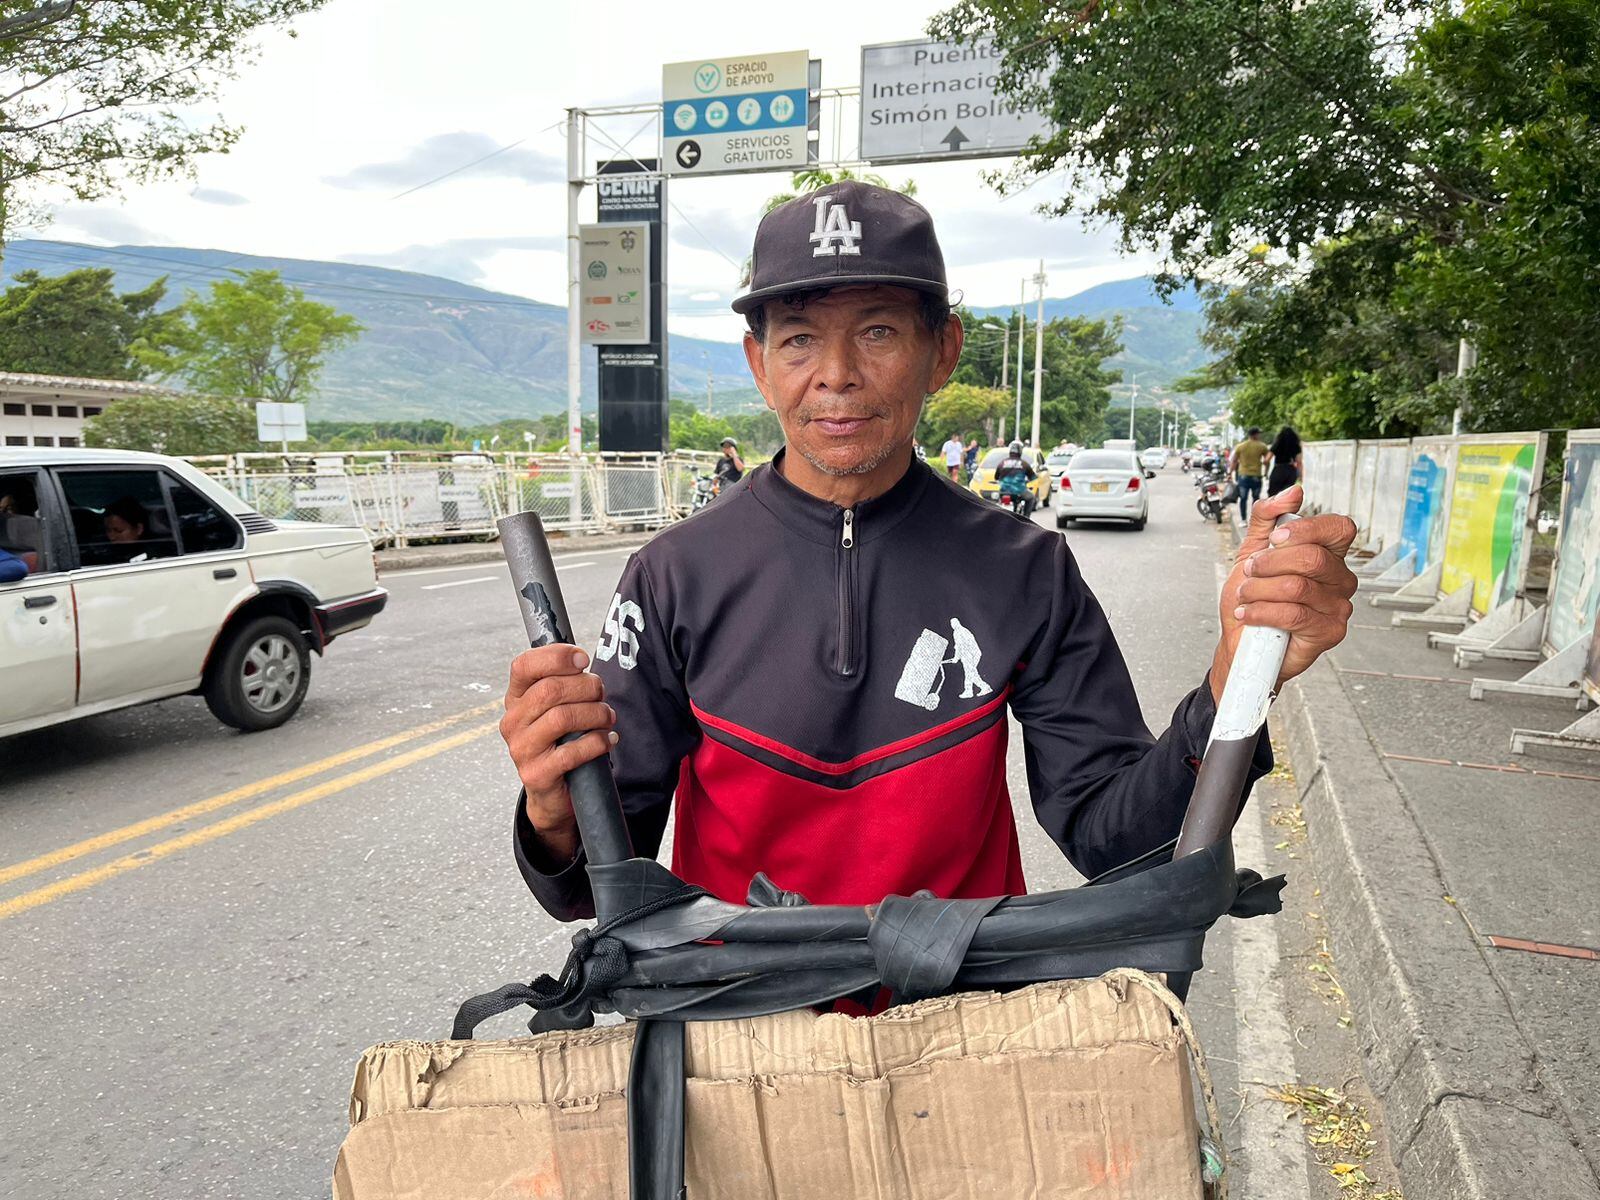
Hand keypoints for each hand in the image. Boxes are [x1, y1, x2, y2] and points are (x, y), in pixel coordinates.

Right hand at [500, 644, 617, 860]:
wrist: (550, 791)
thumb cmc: (559, 741)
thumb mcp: (554, 708)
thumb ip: (563, 683)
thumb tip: (581, 660)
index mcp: (515, 699)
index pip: (524, 665)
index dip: (556, 657)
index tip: (582, 660)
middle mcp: (513, 722)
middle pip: (550, 690)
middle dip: (586, 687)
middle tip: (602, 694)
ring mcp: (521, 749)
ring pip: (562, 718)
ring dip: (595, 714)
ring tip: (608, 717)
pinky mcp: (536, 774)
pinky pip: (572, 752)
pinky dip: (597, 742)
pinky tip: (608, 739)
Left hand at [1210, 484, 1356, 701]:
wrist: (1240, 642)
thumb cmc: (1252, 598)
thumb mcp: (1252, 550)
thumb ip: (1267, 518)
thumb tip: (1294, 492)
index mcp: (1328, 555)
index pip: (1339, 528)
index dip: (1307, 529)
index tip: (1275, 540)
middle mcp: (1340, 579)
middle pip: (1312, 558)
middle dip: (1269, 564)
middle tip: (1250, 572)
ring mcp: (1338, 606)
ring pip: (1297, 587)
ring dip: (1259, 590)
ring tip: (1245, 597)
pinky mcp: (1330, 632)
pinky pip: (1294, 614)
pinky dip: (1261, 612)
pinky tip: (1248, 615)